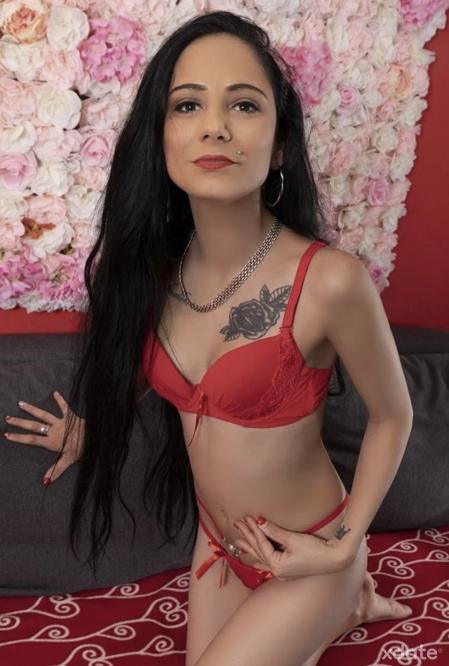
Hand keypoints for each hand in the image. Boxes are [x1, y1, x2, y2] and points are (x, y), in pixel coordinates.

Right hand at [4, 391, 84, 483]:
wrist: (95, 438)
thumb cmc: (81, 449)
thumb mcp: (68, 461)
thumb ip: (56, 470)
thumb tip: (45, 482)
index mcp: (52, 442)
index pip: (31, 440)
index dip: (19, 437)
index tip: (7, 434)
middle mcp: (54, 430)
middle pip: (34, 426)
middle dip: (20, 422)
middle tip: (8, 418)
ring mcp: (61, 422)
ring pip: (44, 415)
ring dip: (32, 409)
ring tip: (20, 403)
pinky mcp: (70, 416)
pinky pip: (64, 407)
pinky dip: (60, 400)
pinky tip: (55, 392)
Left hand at [233, 515, 351, 580]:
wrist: (335, 559)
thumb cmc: (316, 549)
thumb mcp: (293, 539)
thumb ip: (274, 531)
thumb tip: (259, 522)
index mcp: (277, 565)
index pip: (261, 544)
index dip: (253, 530)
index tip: (247, 518)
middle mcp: (278, 572)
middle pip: (259, 551)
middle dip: (248, 537)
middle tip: (237, 525)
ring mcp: (283, 573)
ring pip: (263, 558)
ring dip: (252, 548)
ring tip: (240, 542)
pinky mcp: (289, 571)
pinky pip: (270, 564)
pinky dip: (261, 559)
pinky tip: (255, 560)